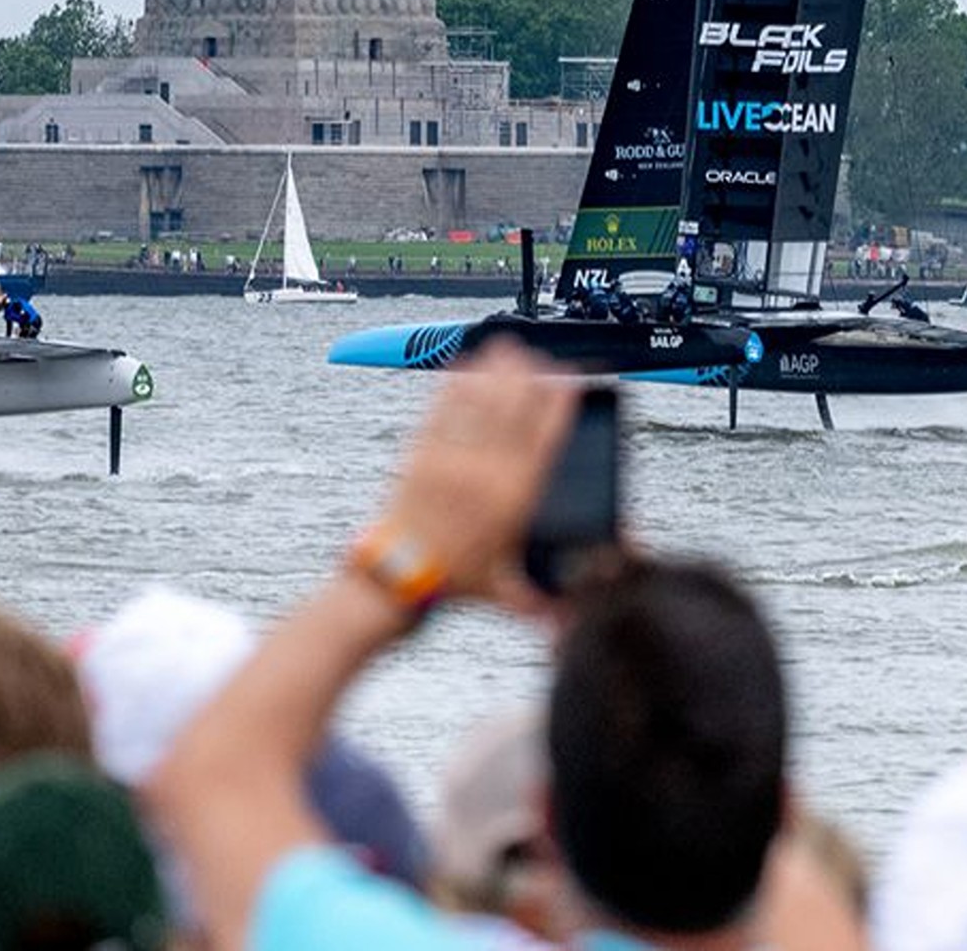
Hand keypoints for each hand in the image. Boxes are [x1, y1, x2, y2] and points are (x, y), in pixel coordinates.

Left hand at [377, 341, 579, 606]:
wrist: (398, 579)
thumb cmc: (454, 582)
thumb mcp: (505, 589)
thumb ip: (539, 599)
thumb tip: (566, 619)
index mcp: (513, 501)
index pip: (544, 441)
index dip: (558, 407)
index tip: (568, 382)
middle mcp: (486, 473)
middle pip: (513, 412)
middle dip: (528, 378)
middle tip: (538, 355)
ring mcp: (452, 460)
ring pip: (479, 404)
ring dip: (494, 372)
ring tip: (505, 348)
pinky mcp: (422, 455)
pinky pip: (442, 411)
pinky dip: (454, 385)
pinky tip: (463, 366)